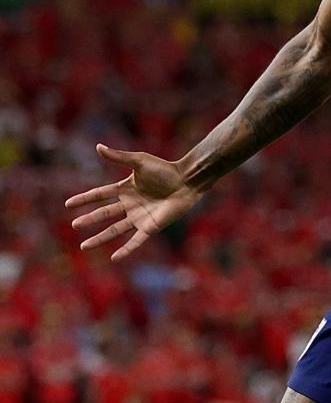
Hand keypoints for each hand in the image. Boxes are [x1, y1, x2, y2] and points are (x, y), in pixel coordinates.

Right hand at [66, 143, 203, 261]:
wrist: (187, 180)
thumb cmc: (165, 169)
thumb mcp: (139, 161)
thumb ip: (119, 157)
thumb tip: (98, 146)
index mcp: (126, 188)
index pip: (100, 194)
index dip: (85, 199)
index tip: (68, 204)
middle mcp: (130, 204)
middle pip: (105, 214)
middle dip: (89, 220)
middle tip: (74, 225)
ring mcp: (139, 217)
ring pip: (115, 230)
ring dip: (100, 238)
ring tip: (84, 247)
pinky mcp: (151, 226)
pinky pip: (136, 241)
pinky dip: (126, 250)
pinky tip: (115, 258)